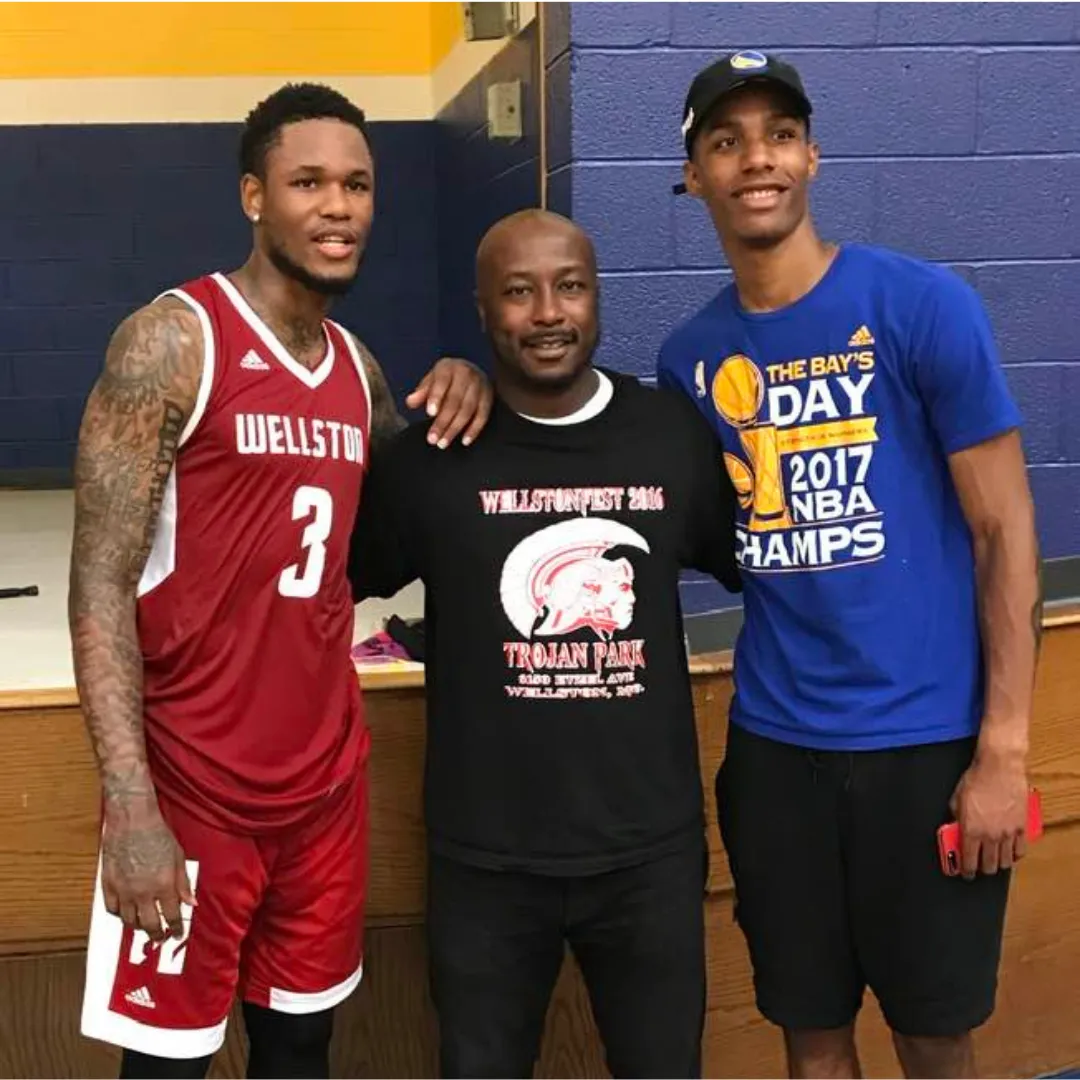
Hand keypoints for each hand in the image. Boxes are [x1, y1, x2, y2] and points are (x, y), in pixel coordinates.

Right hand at [102, 809, 195, 940]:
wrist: (132, 821)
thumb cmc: (157, 834)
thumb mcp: (179, 858)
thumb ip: (184, 883)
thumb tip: (191, 902)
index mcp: (163, 885)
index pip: (171, 916)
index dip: (175, 928)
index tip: (177, 933)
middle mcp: (143, 892)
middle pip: (149, 924)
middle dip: (157, 934)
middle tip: (160, 937)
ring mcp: (123, 890)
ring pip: (129, 921)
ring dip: (138, 926)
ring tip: (145, 925)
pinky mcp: (108, 885)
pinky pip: (112, 909)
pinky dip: (119, 915)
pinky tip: (126, 912)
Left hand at [405, 357, 492, 448]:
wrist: (469, 371)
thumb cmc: (446, 379)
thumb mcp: (431, 380)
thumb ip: (421, 392)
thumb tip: (410, 402)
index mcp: (449, 368)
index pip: (442, 382)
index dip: (436, 397)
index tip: (430, 413)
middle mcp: (466, 374)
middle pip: (455, 400)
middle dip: (443, 421)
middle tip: (432, 439)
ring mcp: (480, 386)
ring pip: (468, 410)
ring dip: (455, 429)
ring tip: (443, 443)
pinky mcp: (488, 398)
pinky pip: (483, 416)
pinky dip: (474, 430)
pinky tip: (464, 441)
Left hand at [949, 745, 1029, 878]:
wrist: (998, 767)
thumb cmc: (976, 779)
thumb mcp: (956, 799)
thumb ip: (956, 818)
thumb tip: (956, 827)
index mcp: (971, 830)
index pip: (968, 861)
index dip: (967, 871)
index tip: (966, 873)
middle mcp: (990, 835)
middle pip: (988, 865)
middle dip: (982, 869)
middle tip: (979, 867)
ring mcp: (1007, 832)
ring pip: (1005, 861)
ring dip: (999, 864)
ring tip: (994, 861)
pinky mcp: (1021, 827)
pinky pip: (1020, 850)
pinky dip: (1015, 855)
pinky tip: (1010, 854)